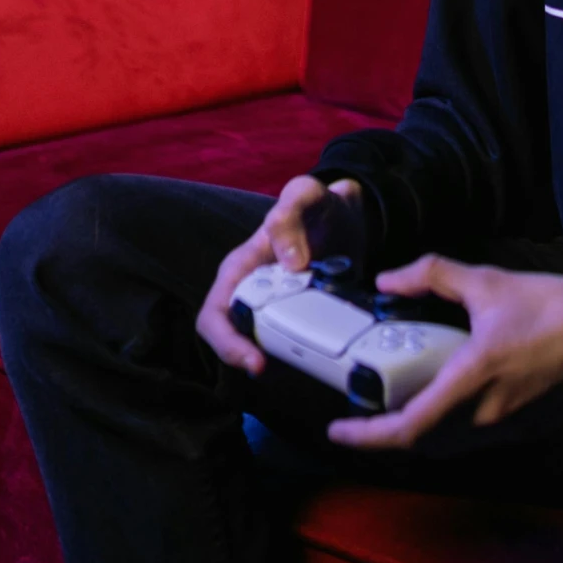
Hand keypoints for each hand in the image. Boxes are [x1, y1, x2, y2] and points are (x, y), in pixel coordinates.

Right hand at [195, 175, 363, 376]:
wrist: (349, 216)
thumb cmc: (319, 205)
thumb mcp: (306, 194)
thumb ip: (290, 212)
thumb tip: (290, 261)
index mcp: (240, 268)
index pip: (214, 316)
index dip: (226, 343)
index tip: (256, 361)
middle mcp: (250, 293)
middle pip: (233, 339)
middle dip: (251, 358)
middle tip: (281, 367)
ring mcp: (273, 309)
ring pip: (261, 347)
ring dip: (279, 361)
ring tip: (305, 362)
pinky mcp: (297, 319)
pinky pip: (289, 346)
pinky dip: (300, 356)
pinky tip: (321, 356)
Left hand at [326, 257, 562, 450]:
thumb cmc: (554, 308)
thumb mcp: (490, 283)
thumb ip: (434, 277)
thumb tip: (391, 278)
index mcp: (471, 381)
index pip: (405, 429)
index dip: (365, 437)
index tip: (337, 430)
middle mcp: (485, 417)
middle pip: (421, 444)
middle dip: (388, 435)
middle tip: (365, 412)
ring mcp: (506, 429)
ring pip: (447, 446)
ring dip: (419, 434)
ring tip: (401, 406)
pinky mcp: (524, 430)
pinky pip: (473, 441)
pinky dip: (449, 430)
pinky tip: (448, 402)